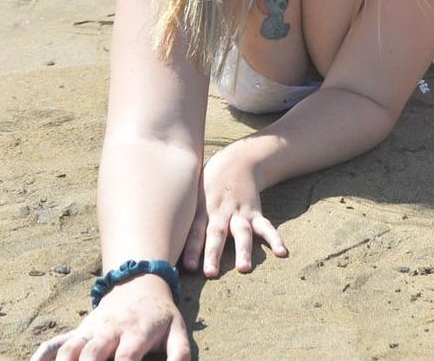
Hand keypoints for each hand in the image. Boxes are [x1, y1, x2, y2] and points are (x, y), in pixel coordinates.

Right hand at [30, 273, 187, 360]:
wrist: (140, 284)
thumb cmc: (159, 315)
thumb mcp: (177, 330)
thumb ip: (179, 353)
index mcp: (136, 332)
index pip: (126, 356)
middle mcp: (110, 330)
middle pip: (91, 353)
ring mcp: (91, 330)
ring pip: (69, 348)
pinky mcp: (78, 330)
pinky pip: (55, 342)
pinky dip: (42, 354)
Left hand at [183, 145, 286, 278]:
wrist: (239, 160)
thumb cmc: (208, 182)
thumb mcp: (190, 192)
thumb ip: (177, 213)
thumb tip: (151, 235)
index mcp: (203, 209)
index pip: (194, 231)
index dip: (190, 248)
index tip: (187, 267)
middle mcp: (221, 213)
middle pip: (217, 234)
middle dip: (213, 253)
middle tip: (210, 273)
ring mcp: (240, 213)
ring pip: (242, 233)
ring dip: (243, 251)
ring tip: (244, 268)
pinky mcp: (255, 213)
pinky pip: (266, 227)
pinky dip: (275, 239)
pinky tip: (282, 253)